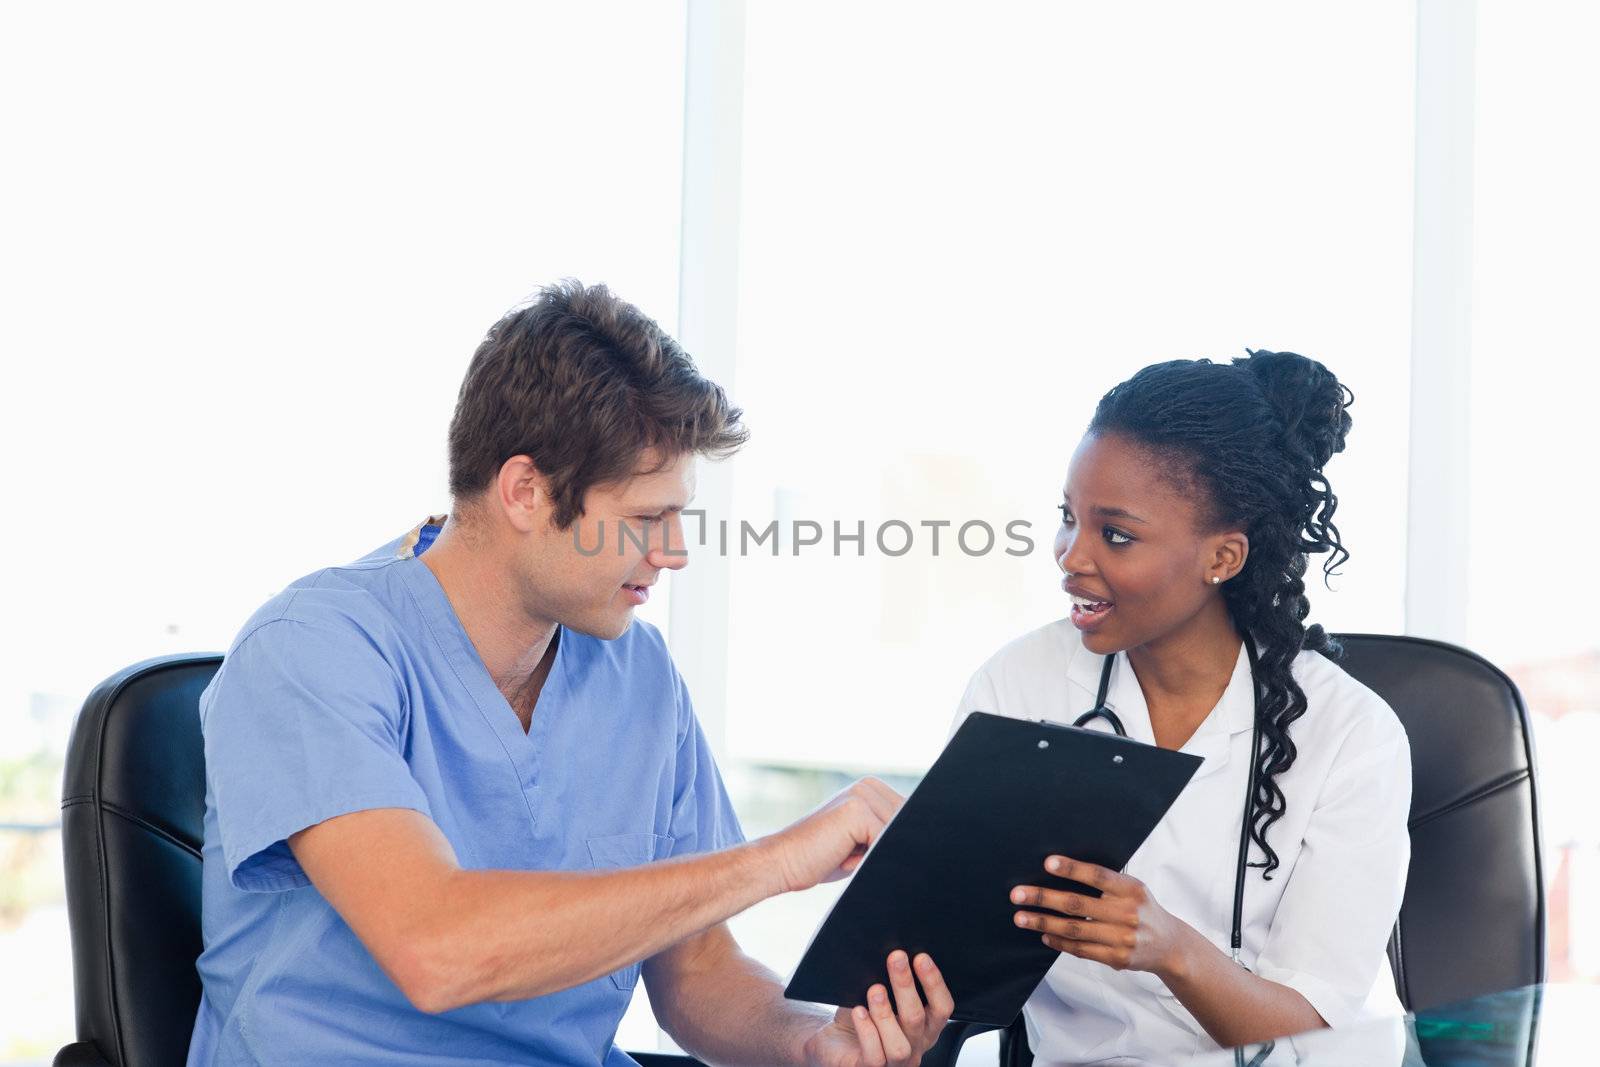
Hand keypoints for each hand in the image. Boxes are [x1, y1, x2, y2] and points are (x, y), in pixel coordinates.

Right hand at [763, 778, 903, 893]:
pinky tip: (842, 855)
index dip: (895, 843)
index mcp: (872, 789)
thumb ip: (885, 835)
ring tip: (844, 853)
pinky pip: (883, 841)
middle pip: (907, 825)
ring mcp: (862, 795)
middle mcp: (868, 786)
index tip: (867, 853)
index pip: (908, 818)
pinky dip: (868, 858)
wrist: (783, 862)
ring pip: (896, 834)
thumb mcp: (862, 843)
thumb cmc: (820, 857)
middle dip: (885, 848)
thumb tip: (923, 839)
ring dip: (875, 854)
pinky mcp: (857, 810)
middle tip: (850, 854)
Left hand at [801, 951, 954, 1066]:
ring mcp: (895, 1063)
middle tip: (896, 958)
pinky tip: (858, 1011)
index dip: (934, 983)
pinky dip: (867, 1031)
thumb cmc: (861, 1017)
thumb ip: (889, 981)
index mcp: (925, 1028)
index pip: (943, 1008)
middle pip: (918, 1018)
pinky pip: (874, 1056)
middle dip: (906, 985)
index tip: (921, 957)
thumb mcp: (880, 995)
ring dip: (886, 1013)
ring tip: (875, 990)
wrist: (835, 1043)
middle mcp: (915, 1047)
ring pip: (899, 1045)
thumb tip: (893, 955)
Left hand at [1010, 855, 1195, 979]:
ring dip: (1043, 923)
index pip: (1098, 876)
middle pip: (1077, 905)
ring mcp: (1122, 938)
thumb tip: (1061, 869)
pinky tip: (1043, 936)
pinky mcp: (1116, 958)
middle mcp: (1127, 913)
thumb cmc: (1142, 908)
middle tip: (1017, 895)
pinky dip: (1059, 942)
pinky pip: (1081, 950)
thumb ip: (1106, 882)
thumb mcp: (1133, 888)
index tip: (1047, 863)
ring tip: (1021, 918)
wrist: (1169, 945)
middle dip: (1044, 899)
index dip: (1072, 869)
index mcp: (1131, 889)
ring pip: (1074, 930)